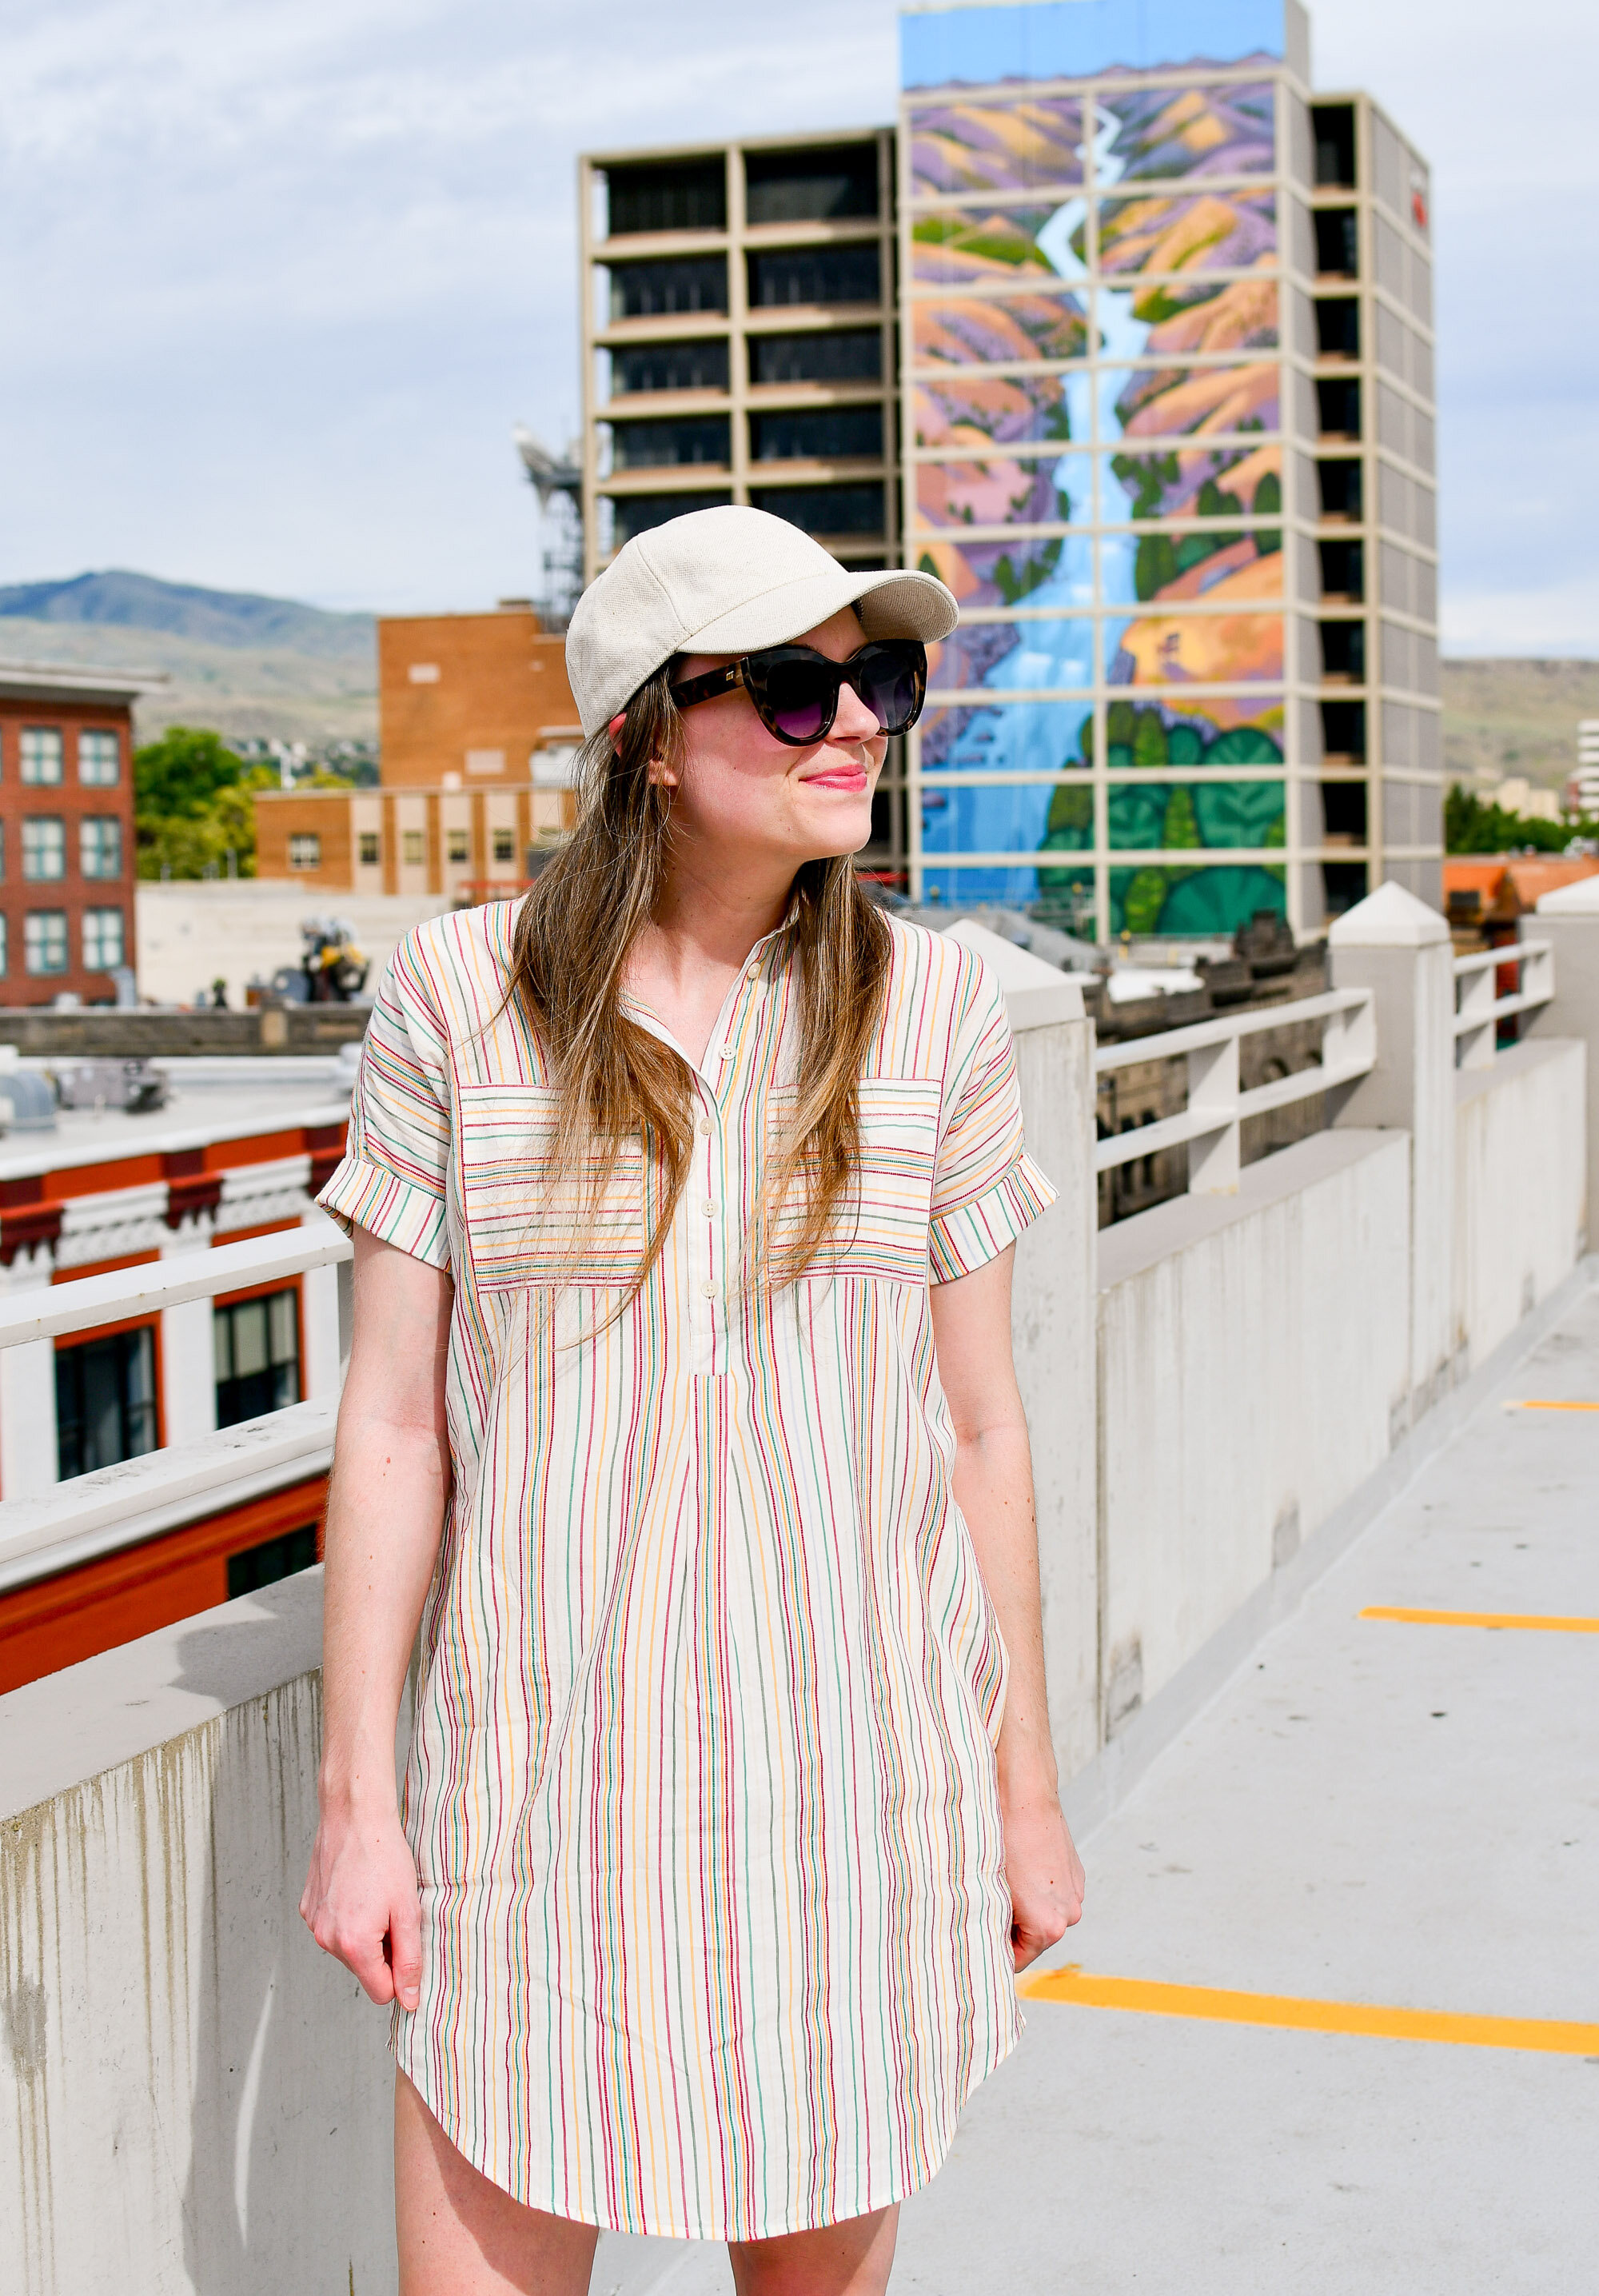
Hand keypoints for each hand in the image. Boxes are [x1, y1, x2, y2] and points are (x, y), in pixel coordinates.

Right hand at [300, 1795, 423, 2009]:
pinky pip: (333, 1928)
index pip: (381, 1992)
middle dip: (383, 1950)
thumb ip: (409, 1959)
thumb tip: (409, 2001)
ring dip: (365, 1933)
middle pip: (364, 1970)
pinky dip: (348, 1917)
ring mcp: (313, 1924)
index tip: (407, 1943)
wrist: (355, 1816)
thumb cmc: (386, 1858)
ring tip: (375, 1896)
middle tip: (392, 1911)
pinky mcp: (308, 1909)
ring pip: (349, 1949)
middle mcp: (327, 1940)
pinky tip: (357, 1888)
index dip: (400, 1973)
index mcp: (353, 1945)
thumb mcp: (408, 1909)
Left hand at [999, 1775, 1084, 1971]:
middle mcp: (1069, 1915)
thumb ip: (992, 1925)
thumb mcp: (989, 1891)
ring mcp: (1076, 1893)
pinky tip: (1022, 1868)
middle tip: (987, 1905)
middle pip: (1033, 1938)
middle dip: (1012, 1927)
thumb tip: (984, 1942)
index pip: (1017, 1960)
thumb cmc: (1001, 1842)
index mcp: (1048, 1926)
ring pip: (1045, 1915)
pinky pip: (1054, 1894)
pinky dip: (1039, 1889)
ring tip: (1006, 1882)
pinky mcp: (1076, 1874)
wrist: (1024, 1797)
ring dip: (1027, 1908)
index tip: (979, 1939)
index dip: (995, 1950)